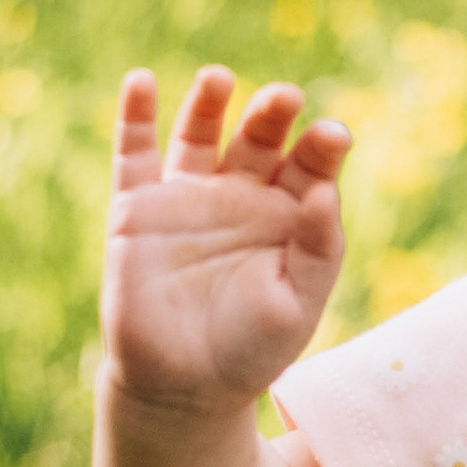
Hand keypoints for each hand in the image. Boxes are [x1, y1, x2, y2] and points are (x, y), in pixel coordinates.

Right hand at [101, 65, 350, 411]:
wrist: (181, 389)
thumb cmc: (250, 350)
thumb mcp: (297, 305)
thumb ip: (316, 248)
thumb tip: (324, 190)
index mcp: (287, 214)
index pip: (310, 164)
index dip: (322, 146)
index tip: (332, 136)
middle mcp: (240, 195)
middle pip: (259, 137)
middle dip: (271, 114)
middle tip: (284, 98)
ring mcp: (188, 197)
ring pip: (199, 133)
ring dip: (208, 101)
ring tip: (218, 78)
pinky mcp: (137, 209)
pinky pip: (134, 155)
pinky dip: (134, 115)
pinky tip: (140, 80)